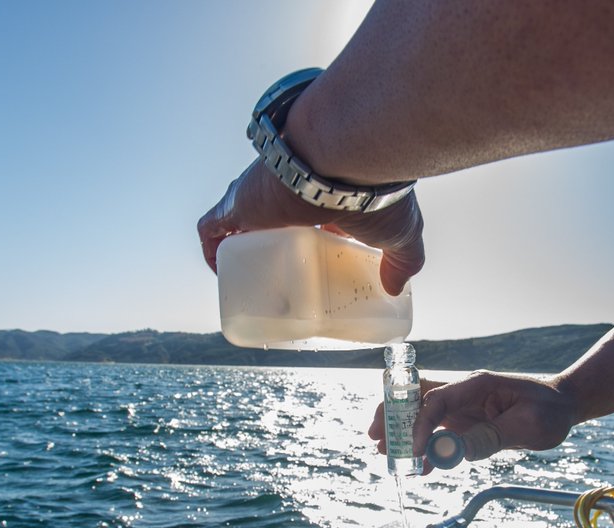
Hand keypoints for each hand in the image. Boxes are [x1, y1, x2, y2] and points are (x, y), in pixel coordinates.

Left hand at [196, 160, 424, 295]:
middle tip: (278, 280)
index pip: (308, 215)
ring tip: (249, 281)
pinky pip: (211, 229)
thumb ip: (403, 259)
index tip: (311, 265)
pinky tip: (222, 273)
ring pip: (237, 223)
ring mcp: (258, 193)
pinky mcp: (235, 201)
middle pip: (269, 220)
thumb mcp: (399, 231)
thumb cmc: (372, 189)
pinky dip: (211, 250)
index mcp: (321, 191)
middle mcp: (285, 188)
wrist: (344, 154)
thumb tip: (395, 287)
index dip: (306, 238)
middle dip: (268, 245)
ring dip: (238, 247)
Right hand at [368, 371, 579, 463]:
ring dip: (402, 431)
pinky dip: (424, 446)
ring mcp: (462, 407)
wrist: (563, 405)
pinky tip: (418, 466)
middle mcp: (463, 393)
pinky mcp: (465, 421)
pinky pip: (437, 431)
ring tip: (385, 453)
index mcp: (476, 385)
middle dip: (393, 416)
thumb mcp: (527, 427)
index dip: (422, 425)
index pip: (437, 400)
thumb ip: (491, 438)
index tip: (416, 451)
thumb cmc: (548, 410)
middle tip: (376, 439)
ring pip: (421, 414)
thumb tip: (455, 452)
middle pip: (416, 399)